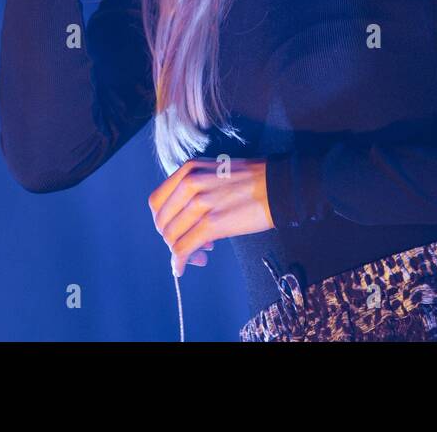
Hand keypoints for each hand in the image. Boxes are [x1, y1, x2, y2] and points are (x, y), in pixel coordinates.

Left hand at [148, 157, 275, 276]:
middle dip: (171, 239)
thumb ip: (194, 191)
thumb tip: (183, 223)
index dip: (163, 221)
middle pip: (162, 221)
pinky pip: (184, 248)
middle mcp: (190, 183)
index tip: (176, 230)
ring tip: (199, 256)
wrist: (279, 186)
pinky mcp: (213, 223)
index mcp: (189, 169)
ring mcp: (200, 203)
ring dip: (179, 252)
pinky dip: (179, 262)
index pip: (156, 201)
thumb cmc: (252, 182)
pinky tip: (182, 268)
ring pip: (171, 237)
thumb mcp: (214, 173)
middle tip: (189, 247)